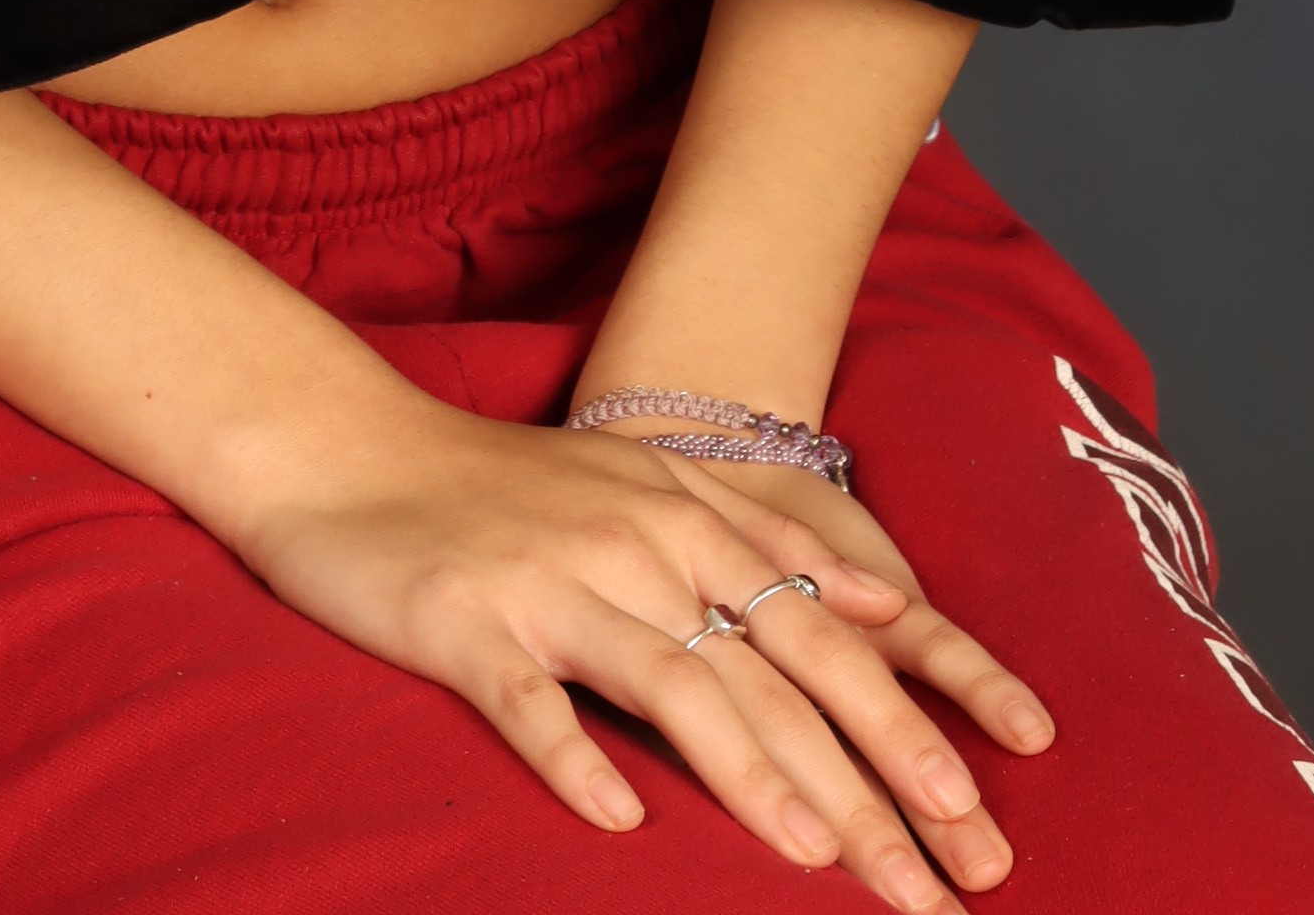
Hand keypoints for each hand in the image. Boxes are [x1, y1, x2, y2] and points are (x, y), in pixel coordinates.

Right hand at [232, 403, 1051, 892]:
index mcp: (683, 518)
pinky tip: (619, 820)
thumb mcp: (643, 485)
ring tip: (819, 856)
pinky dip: (576, 758)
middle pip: (769, 673)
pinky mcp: (466, 623)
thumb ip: (763, 542)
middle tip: (937, 881)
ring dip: (753, 773)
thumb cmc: (499, 485)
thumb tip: (890, 599)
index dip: (898, 724)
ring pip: (672, 684)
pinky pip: (529, 703)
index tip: (972, 812)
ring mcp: (551, 584)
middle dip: (864, 780)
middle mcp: (634, 545)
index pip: (817, 635)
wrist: (341, 442)